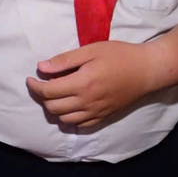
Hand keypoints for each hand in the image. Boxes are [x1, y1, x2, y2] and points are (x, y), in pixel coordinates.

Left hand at [27, 40, 165, 129]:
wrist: (147, 70)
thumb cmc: (120, 55)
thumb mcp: (91, 50)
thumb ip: (65, 60)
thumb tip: (41, 68)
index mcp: (82, 84)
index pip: (48, 92)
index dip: (34, 86)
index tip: (30, 78)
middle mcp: (87, 102)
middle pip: (53, 108)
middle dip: (42, 97)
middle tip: (42, 85)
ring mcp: (96, 112)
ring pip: (64, 119)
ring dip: (54, 109)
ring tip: (55, 95)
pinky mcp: (103, 117)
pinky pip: (80, 125)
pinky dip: (69, 119)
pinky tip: (70, 106)